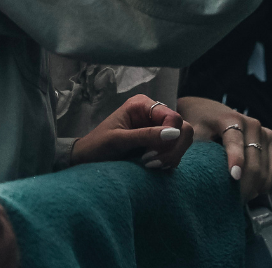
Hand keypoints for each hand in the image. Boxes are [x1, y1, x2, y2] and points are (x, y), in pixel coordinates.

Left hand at [70, 94, 193, 168]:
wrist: (87, 159)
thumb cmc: (97, 146)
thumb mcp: (118, 140)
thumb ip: (145, 135)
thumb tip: (174, 134)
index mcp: (143, 105)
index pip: (173, 117)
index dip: (170, 136)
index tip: (151, 153)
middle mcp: (154, 113)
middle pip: (183, 128)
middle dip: (173, 149)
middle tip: (153, 163)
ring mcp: (158, 128)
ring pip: (183, 141)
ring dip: (171, 156)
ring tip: (150, 165)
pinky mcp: (160, 143)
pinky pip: (176, 151)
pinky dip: (169, 161)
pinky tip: (153, 166)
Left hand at [177, 97, 271, 199]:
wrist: (209, 111)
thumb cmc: (198, 125)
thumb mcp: (192, 134)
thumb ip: (193, 150)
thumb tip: (191, 174)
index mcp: (229, 119)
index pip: (235, 141)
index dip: (236, 159)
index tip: (234, 177)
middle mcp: (251, 124)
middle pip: (254, 160)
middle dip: (244, 184)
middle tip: (232, 203)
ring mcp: (264, 131)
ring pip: (265, 167)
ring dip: (254, 187)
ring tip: (239, 200)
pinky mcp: (270, 140)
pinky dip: (264, 183)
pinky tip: (251, 192)